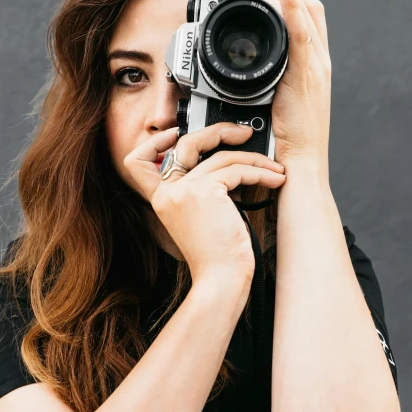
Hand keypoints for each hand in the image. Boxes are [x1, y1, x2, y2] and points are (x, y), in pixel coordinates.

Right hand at [122, 123, 286, 284]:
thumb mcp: (202, 218)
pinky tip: (275, 180)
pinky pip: (237, 170)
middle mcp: (167, 192)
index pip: (137, 161)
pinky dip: (260, 172)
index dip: (153, 142)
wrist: (220, 280)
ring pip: (221, 156)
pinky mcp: (204, 192)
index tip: (176, 133)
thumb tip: (229, 161)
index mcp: (162, 200)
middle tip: (243, 134)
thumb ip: (203, 190)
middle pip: (186, 143)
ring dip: (254, 159)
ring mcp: (183, 191)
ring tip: (274, 169)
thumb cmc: (217, 256)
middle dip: (218, 132)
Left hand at [233, 0, 331, 172]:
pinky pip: (301, 32)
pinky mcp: (306, 74)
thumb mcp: (279, 103)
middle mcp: (319, 61)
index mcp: (314, 66)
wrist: (301, 163)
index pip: (307, 16)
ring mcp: (315, 66)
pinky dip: (292, 7)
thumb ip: (271, 83)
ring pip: (304, 13)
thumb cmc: (289, 141)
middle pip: (308, 7)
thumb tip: (250, 75)